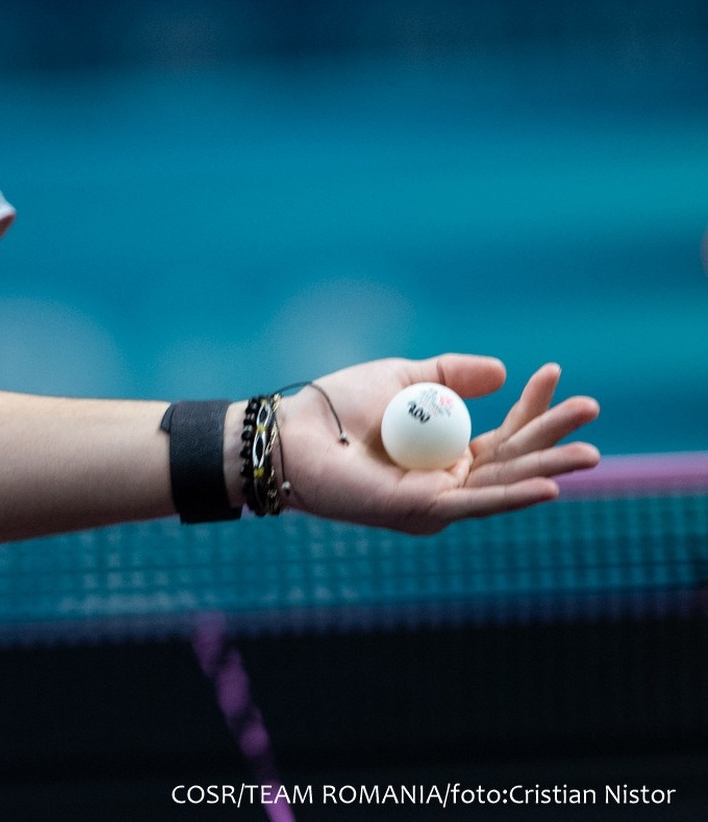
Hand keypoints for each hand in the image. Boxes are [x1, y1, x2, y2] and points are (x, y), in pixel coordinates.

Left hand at [277, 355, 599, 535]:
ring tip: (589, 452)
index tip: (555, 372)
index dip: (532, 406)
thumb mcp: (403, 379)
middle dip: (553, 436)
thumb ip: (451, 376)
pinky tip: (548, 487)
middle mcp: (447, 480)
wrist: (290, 432)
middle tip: (592, 409)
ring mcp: (436, 500)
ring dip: (548, 468)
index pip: (504, 433)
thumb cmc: (337, 408)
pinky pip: (473, 506)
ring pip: (503, 484)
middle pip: (513, 459)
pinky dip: (512, 498)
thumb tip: (503, 372)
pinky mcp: (419, 511)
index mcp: (446, 452)